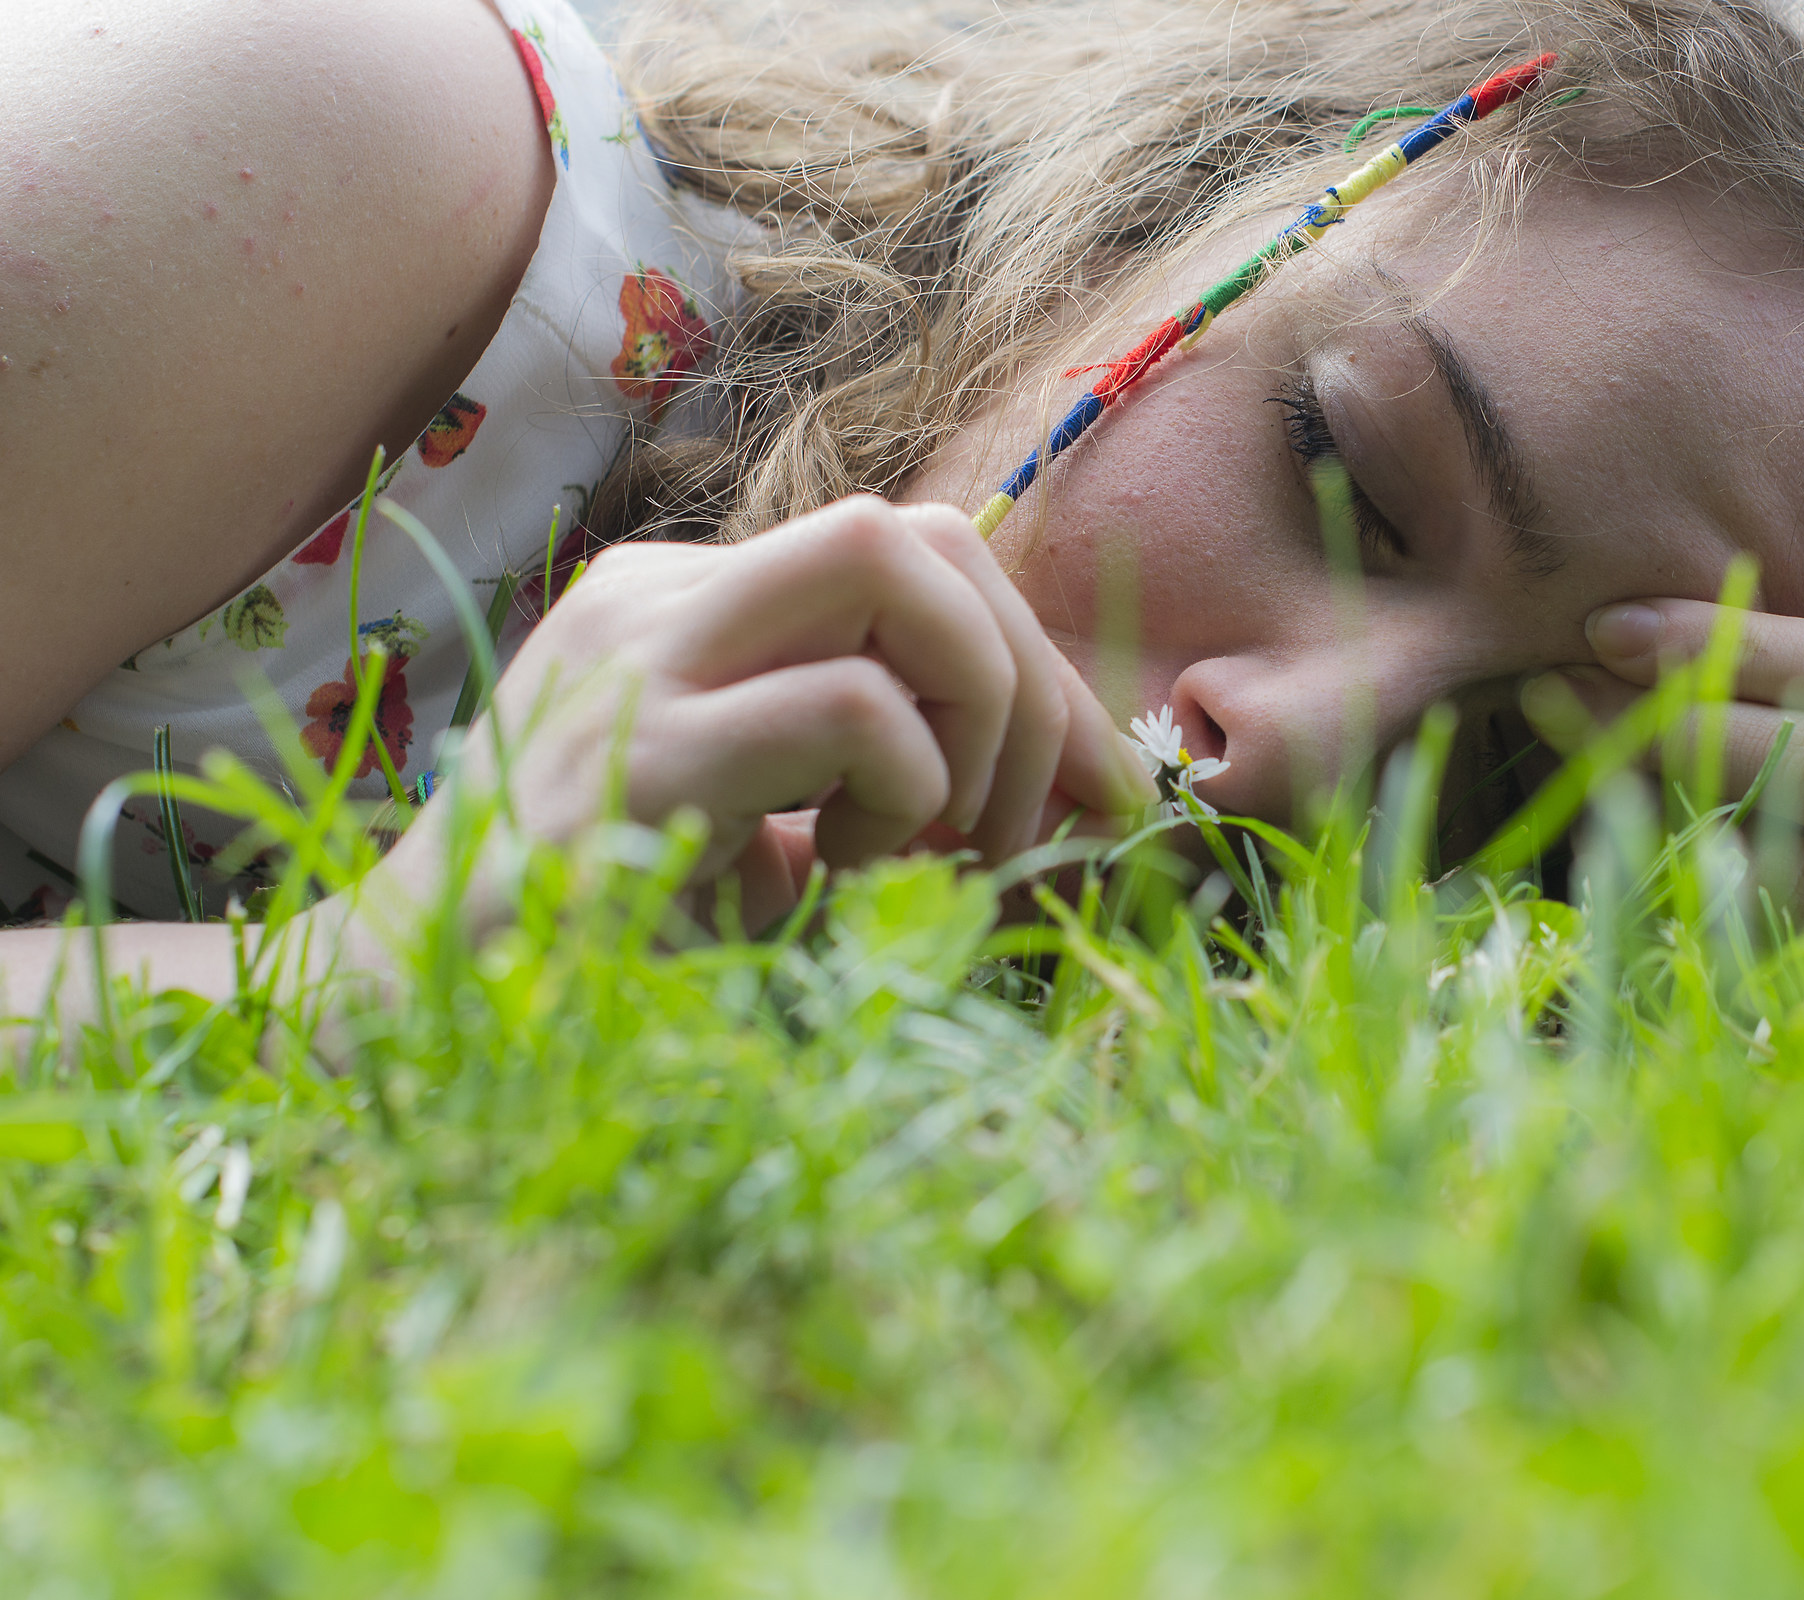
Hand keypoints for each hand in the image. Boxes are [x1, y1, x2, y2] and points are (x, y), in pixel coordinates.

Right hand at [378, 495, 1153, 933]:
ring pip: (896, 560)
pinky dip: (909, 796)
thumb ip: (884, 771)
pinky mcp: (642, 753)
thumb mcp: (769, 829)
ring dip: (981, 715)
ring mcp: (645, 657)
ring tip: (935, 846)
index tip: (1093, 797)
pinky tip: (843, 883)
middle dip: (1031, 678)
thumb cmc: (607, 934)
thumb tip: (1080, 781)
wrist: (403, 1011)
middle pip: (926, 531)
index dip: (1034, 667)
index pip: (919, 557)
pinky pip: (851, 708)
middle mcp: (668, 597)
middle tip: (1030, 828)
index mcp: (694, 606)